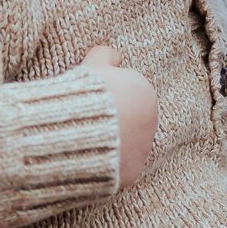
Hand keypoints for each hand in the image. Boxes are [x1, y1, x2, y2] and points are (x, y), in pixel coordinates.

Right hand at [81, 45, 156, 190]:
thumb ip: (105, 55)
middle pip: (129, 119)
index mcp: (145, 94)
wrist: (75, 132)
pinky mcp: (130, 173)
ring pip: (124, 144)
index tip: (89, 98)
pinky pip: (116, 167)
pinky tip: (84, 156)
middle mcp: (151, 124)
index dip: (106, 94)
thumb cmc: (85, 94)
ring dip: (109, 142)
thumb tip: (113, 54)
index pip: (128, 93)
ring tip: (81, 138)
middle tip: (84, 119)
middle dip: (111, 119)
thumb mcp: (93, 65)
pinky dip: (104, 164)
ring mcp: (142, 151)